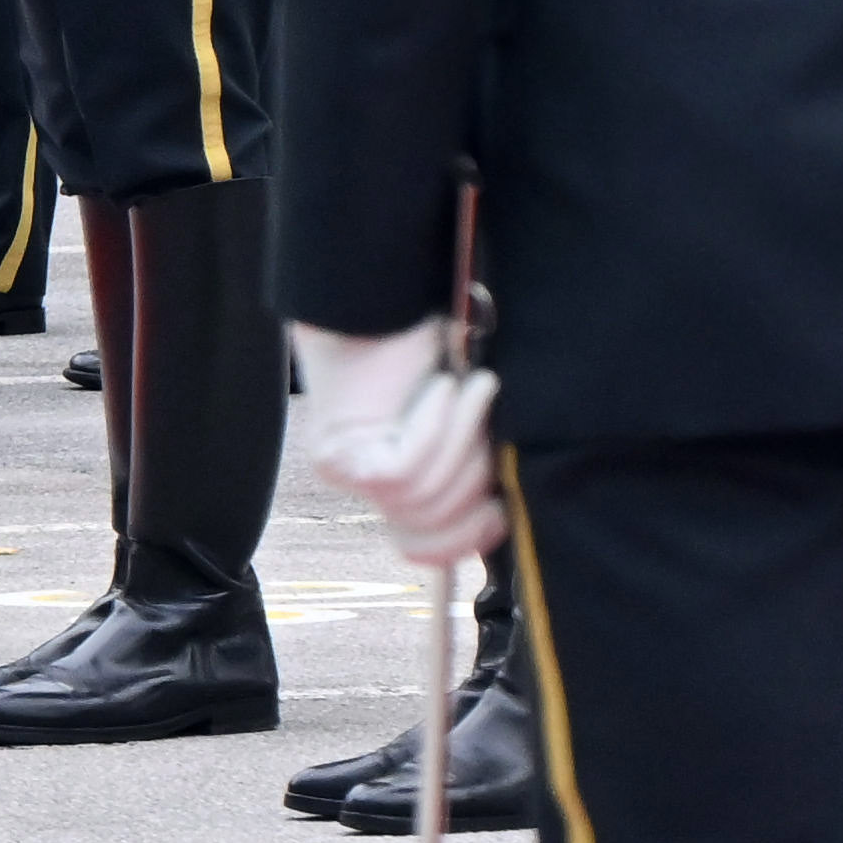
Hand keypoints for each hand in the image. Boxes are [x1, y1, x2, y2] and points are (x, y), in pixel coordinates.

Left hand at [299, 313, 499, 570]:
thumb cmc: (427, 341)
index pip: (425, 545)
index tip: (500, 508)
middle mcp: (364, 485)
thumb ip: (474, 459)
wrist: (379, 296)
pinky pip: (405, 473)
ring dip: (460, 438)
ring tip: (470, 385)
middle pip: (437, 524)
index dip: (469, 538)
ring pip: (424, 499)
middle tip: (483, 402)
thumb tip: (502, 513)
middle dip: (474, 470)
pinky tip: (440, 387)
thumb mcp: (467, 413)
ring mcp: (347, 474)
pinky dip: (434, 428)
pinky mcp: (340, 459)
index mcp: (395, 479)